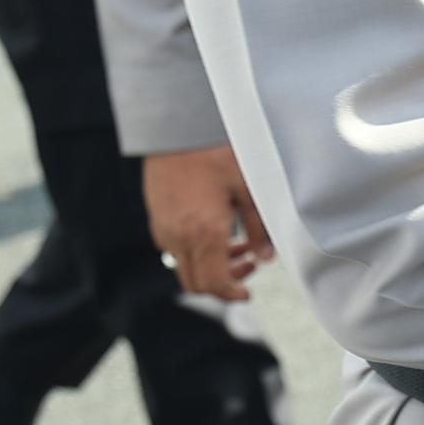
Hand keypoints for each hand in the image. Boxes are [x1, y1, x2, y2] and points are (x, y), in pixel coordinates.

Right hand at [145, 144, 273, 301]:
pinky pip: (173, 250)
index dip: (231, 294)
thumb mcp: (248, 188)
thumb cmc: (216, 154)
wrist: (176, 130)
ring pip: (184, 267)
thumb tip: (267, 256)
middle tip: (248, 264)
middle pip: (196, 283)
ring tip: (237, 245)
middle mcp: (179, 237)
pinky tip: (215, 230)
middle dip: (223, 283)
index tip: (247, 293)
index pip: (214, 283)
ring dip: (209, 267)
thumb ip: (258, 227)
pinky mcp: (157, 219)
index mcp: (205, 233)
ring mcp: (164, 229)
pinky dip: (194, 252)